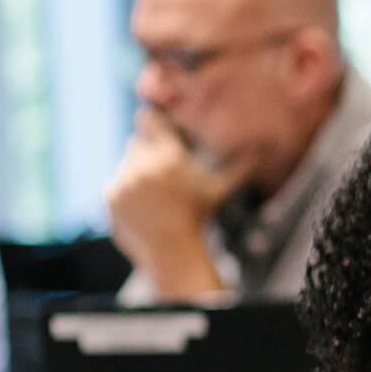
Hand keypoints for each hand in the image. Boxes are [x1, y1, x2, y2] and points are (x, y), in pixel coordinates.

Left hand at [104, 108, 241, 290]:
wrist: (172, 251)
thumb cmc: (199, 217)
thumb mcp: (219, 190)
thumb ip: (238, 167)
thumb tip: (260, 151)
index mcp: (169, 155)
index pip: (148, 120)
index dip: (151, 123)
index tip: (154, 128)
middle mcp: (143, 163)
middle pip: (136, 142)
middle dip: (146, 151)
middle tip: (160, 170)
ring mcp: (124, 180)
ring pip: (125, 164)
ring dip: (136, 172)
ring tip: (154, 194)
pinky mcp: (111, 195)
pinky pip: (115, 184)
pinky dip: (125, 192)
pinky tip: (143, 206)